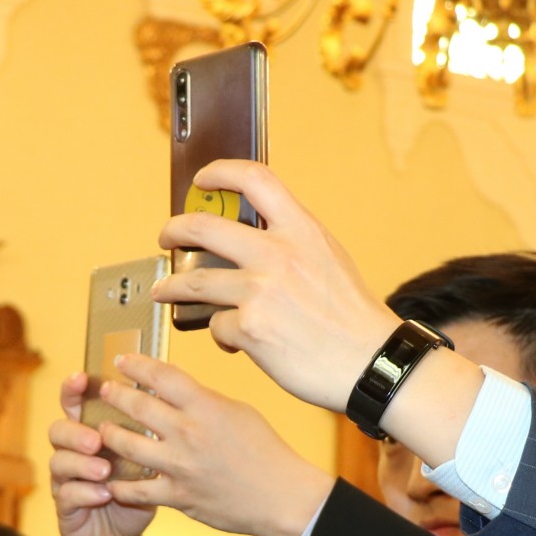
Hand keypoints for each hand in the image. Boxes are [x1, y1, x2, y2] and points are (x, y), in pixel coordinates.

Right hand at [49, 371, 156, 535]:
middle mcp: (73, 452)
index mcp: (90, 433)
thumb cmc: (133, 492)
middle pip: (59, 430)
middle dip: (76, 432)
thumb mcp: (144, 462)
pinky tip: (104, 494)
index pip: (75, 404)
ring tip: (104, 470)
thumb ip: (146, 438)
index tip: (82, 379)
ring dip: (82, 464)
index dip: (74, 390)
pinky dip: (86, 493)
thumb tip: (167, 408)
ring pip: (59, 461)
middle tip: (97, 440)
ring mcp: (65, 480)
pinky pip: (67, 495)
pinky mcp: (66, 507)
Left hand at [93, 354, 332, 535]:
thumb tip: (178, 393)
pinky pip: (137, 490)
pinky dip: (120, 485)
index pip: (161, 375)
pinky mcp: (177, 496)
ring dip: (109, 434)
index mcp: (206, 407)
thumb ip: (205, 401)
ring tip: (103, 429)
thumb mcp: (239, 412)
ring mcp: (180, 466)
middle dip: (114, 394)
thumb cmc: (266, 454)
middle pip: (137, 405)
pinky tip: (111, 480)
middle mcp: (188, 433)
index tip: (122, 360)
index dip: (136, 364)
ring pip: (127, 445)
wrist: (281, 497)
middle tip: (106, 390)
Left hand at [153, 160, 399, 412]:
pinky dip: (221, 336)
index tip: (202, 180)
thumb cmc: (353, 319)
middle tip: (167, 238)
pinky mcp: (250, 329)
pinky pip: (216, 326)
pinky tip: (233, 343)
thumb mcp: (331, 259)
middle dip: (174, 231)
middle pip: (203, 227)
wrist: (370, 363)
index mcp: (301, 230)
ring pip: (196, 281)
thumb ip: (295, 242)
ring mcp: (260, 291)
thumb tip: (258, 236)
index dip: (220, 172)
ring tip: (165, 291)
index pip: (254, 180)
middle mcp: (277, 255)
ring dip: (173, 287)